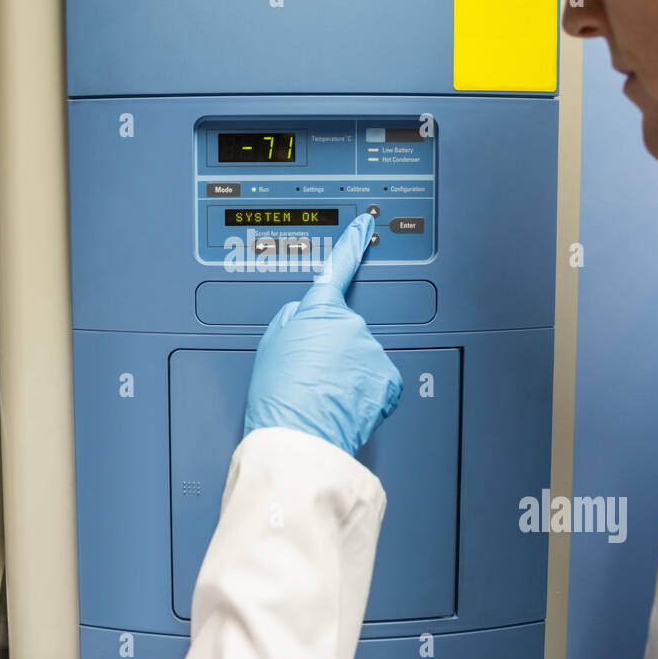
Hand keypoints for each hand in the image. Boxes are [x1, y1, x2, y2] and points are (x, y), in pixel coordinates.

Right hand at [243, 213, 403, 456]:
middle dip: (335, 350)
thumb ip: (291, 319)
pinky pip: (378, 382)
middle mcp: (350, 324)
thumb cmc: (278, 396)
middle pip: (346, 330)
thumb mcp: (269, 344)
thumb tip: (306, 315)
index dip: (353, 243)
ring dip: (350, 375)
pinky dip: (366, 394)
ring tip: (326, 396)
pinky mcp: (388, 377)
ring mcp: (372, 350)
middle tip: (312, 377)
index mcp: (317, 310)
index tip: (366, 224)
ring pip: (363, 358)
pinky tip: (345, 405)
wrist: (297, 435)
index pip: (337, 269)